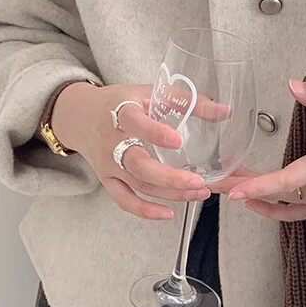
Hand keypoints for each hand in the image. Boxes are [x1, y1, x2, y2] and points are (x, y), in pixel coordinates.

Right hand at [51, 81, 211, 219]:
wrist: (79, 115)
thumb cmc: (122, 102)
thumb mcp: (151, 92)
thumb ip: (188, 101)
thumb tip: (226, 112)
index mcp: (121, 111)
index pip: (135, 122)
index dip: (155, 132)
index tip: (178, 141)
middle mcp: (111, 140)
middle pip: (137, 164)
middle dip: (169, 177)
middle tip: (199, 181)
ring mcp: (108, 163)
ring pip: (137, 184)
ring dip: (169, 192)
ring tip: (199, 192)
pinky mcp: (107, 179)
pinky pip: (124, 200)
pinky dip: (144, 211)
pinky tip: (169, 214)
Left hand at [213, 80, 305, 221]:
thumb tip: (293, 84)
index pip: (288, 181)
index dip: (261, 187)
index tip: (234, 193)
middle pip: (277, 194)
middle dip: (243, 189)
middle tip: (212, 184)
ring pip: (283, 203)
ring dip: (255, 195)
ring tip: (227, 183)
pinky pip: (297, 213)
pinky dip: (275, 209)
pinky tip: (253, 202)